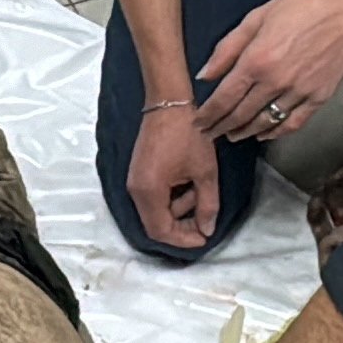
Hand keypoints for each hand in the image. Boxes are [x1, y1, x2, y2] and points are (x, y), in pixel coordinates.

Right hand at [124, 104, 222, 249]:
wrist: (170, 102)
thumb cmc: (188, 133)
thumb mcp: (205, 172)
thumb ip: (207, 205)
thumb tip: (207, 229)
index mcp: (149, 192)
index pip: (161, 231)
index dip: (183, 240)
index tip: (204, 237)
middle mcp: (135, 190)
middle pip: (157, 223)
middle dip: (183, 224)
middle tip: (206, 215)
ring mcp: (135, 180)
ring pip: (156, 210)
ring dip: (180, 207)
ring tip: (200, 189)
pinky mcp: (139, 172)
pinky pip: (154, 196)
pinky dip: (173, 196)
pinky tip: (189, 182)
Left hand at [194, 0, 342, 142]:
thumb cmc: (299, 6)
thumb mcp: (256, 18)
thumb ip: (227, 48)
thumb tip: (204, 75)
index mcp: (256, 61)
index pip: (224, 98)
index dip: (208, 114)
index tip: (198, 122)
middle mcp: (275, 82)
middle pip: (241, 115)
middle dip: (221, 127)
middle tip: (209, 134)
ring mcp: (298, 92)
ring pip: (265, 123)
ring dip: (245, 132)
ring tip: (232, 136)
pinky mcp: (319, 97)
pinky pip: (293, 123)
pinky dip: (276, 132)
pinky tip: (264, 134)